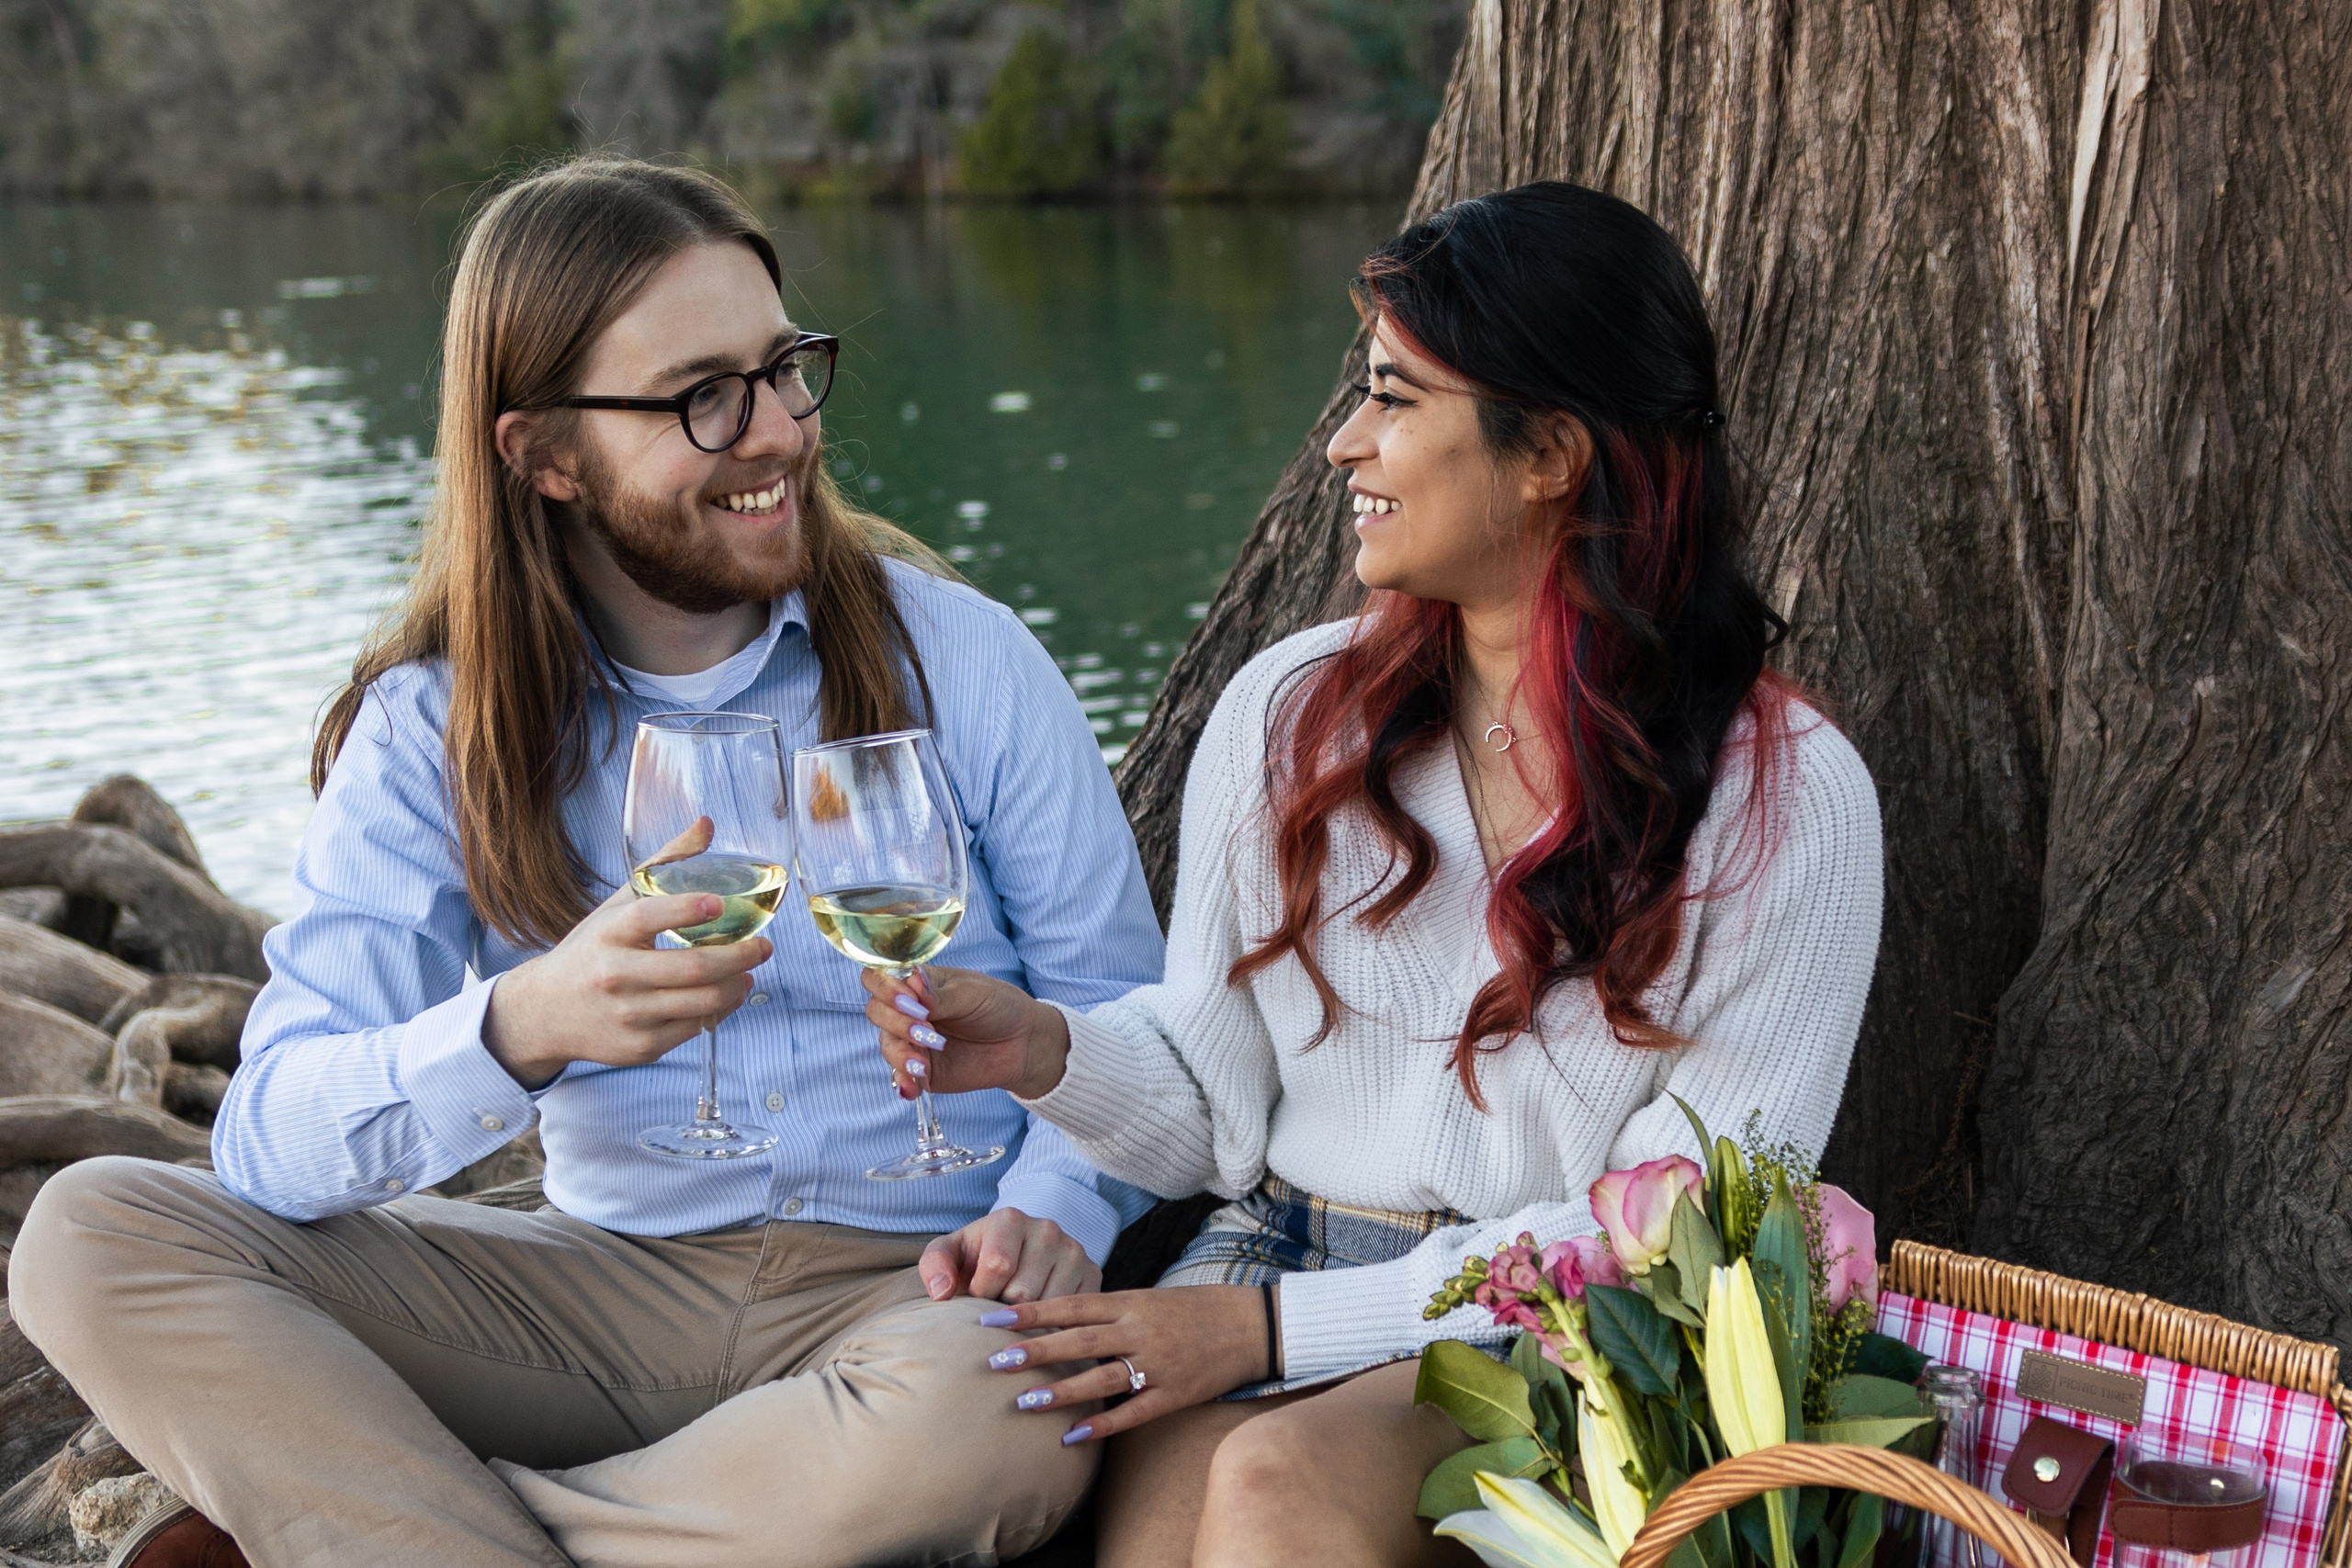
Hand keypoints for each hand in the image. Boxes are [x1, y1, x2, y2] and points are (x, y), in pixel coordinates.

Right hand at [482, 885, 772, 1089]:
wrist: (544, 1011)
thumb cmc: (592, 949)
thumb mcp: (618, 905)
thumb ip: (664, 865)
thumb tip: (707, 824)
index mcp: (609, 933)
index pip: (650, 916)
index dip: (688, 909)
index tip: (720, 903)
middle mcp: (615, 975)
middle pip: (692, 968)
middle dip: (741, 956)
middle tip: (765, 946)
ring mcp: (628, 1014)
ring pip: (702, 1002)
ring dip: (737, 985)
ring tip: (749, 970)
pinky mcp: (639, 1046)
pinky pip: (694, 1028)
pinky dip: (721, 1010)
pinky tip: (729, 993)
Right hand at [861, 966, 1070, 1101]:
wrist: (1023, 1043)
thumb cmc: (999, 1007)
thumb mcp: (972, 994)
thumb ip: (939, 994)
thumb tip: (909, 981)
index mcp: (918, 983)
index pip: (880, 979)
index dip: (885, 988)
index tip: (908, 1000)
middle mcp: (908, 1011)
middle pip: (876, 1011)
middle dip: (896, 1021)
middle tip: (926, 1029)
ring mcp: (912, 1041)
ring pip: (886, 1045)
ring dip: (900, 1053)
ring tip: (922, 1063)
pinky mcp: (922, 1070)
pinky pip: (902, 1076)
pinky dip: (903, 1081)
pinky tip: (912, 1085)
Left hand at [920, 1208, 1098, 1303]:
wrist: (1015, 1254)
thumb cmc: (975, 1259)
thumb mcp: (948, 1255)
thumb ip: (935, 1266)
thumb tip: (942, 1292)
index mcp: (1010, 1219)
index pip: (998, 1266)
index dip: (982, 1293)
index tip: (976, 1296)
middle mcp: (1048, 1229)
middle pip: (1024, 1292)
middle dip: (1004, 1309)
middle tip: (998, 1305)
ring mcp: (1075, 1251)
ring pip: (1051, 1308)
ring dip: (1030, 1320)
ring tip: (1018, 1310)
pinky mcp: (1093, 1274)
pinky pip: (1074, 1314)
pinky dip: (1055, 1324)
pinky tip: (1041, 1318)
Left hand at [977, 1285, 1272, 1443]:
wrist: (1252, 1325)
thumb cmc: (1194, 1310)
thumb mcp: (1150, 1298)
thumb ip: (1110, 1310)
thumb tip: (1062, 1317)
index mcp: (1132, 1302)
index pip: (1073, 1304)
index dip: (1032, 1312)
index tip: (994, 1319)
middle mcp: (1141, 1330)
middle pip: (1080, 1339)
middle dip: (1036, 1350)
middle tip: (996, 1360)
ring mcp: (1158, 1363)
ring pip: (1102, 1377)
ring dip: (1061, 1391)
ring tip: (1024, 1403)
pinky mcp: (1175, 1393)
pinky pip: (1134, 1412)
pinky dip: (1103, 1424)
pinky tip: (1073, 1436)